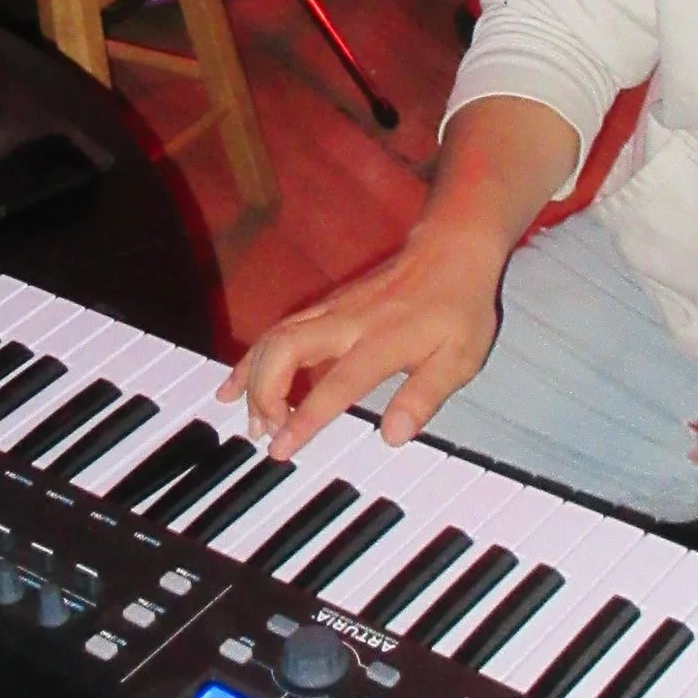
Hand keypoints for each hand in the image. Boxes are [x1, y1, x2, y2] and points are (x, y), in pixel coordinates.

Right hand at [222, 224, 505, 460]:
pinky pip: (278, 330)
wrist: (451, 248)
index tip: (281, 448)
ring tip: (241, 414)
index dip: (305, 417)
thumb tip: (394, 436)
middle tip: (262, 432)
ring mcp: (332, 310)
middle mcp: (349, 322)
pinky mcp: (325, 306)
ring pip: (275, 337)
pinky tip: (237, 381)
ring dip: (251, 376)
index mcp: (383, 340)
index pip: (336, 384)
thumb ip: (424, 397)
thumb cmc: (459, 307)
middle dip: (264, 393)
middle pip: (286, 350)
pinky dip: (253, 357)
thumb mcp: (460, 358)